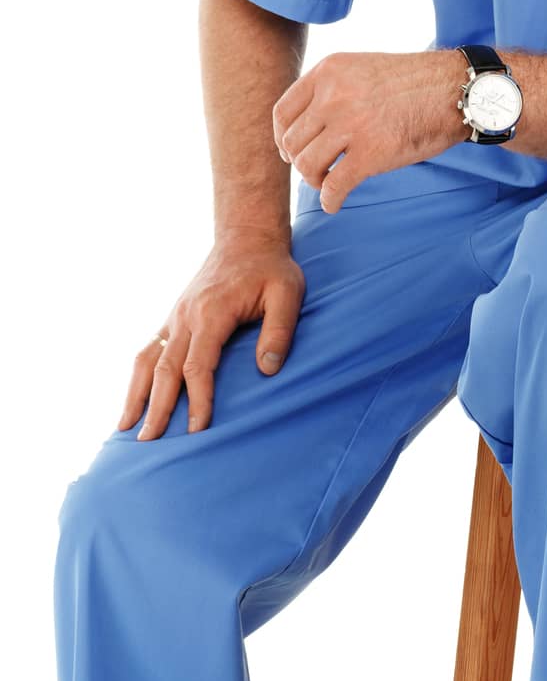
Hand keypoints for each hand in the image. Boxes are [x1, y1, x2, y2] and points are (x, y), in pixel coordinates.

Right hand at [117, 232, 305, 440]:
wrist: (247, 237)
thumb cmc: (271, 268)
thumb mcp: (287, 292)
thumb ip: (279, 330)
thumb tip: (267, 369)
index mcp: (211, 312)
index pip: (198, 364)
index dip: (197, 398)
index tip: (197, 430)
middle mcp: (186, 316)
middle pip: (165, 368)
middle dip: (156, 408)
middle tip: (148, 443)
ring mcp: (176, 316)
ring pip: (147, 359)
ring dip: (135, 394)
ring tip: (125, 428)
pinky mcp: (174, 317)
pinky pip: (149, 348)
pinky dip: (137, 376)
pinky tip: (133, 399)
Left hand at [272, 49, 461, 213]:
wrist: (455, 91)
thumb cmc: (414, 84)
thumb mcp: (362, 69)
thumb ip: (331, 89)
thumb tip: (303, 128)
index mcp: (329, 71)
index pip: (283, 112)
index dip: (283, 138)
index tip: (291, 151)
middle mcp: (334, 95)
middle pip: (292, 143)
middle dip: (301, 162)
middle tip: (316, 170)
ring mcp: (351, 124)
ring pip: (307, 166)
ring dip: (315, 181)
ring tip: (329, 182)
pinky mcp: (371, 154)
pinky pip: (334, 187)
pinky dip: (331, 200)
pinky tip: (335, 203)